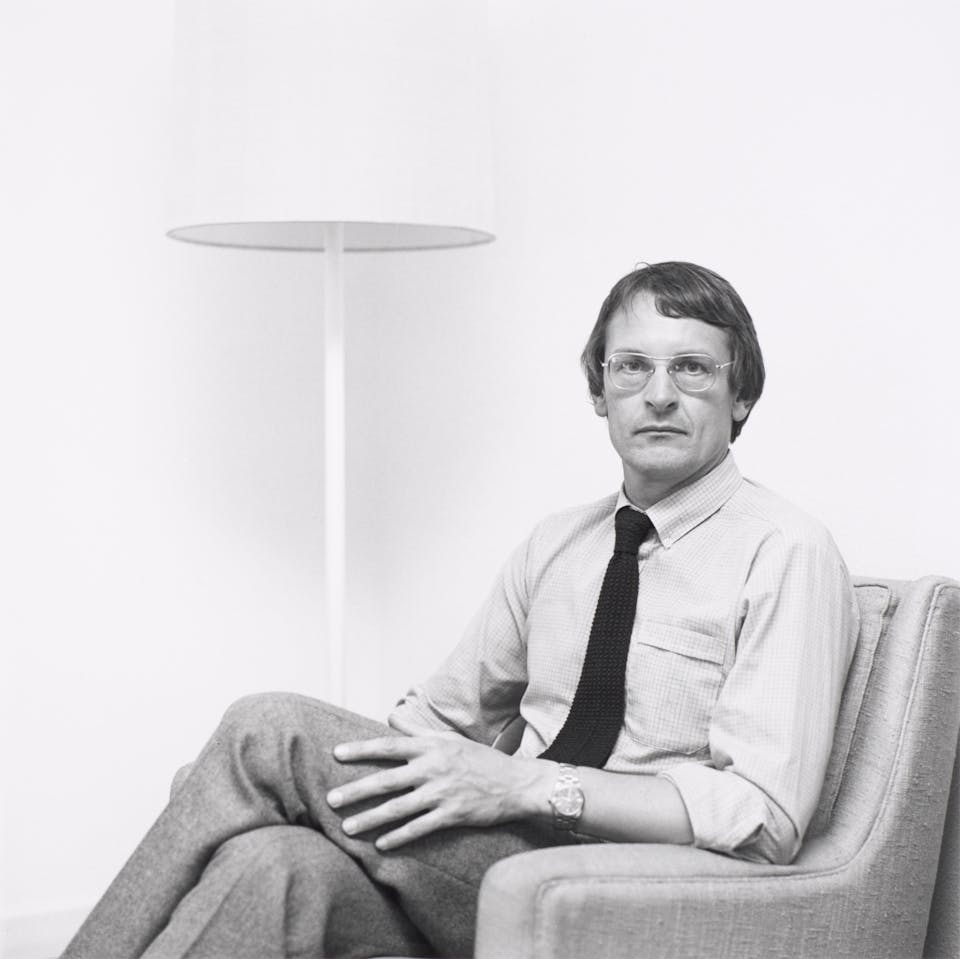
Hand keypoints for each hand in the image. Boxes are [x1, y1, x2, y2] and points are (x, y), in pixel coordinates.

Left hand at [326, 733, 554, 850]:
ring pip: (399, 808)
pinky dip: (399, 836)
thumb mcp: (450, 740)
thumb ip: (418, 732)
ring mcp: (442, 792)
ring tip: (347, 828)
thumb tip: (391, 718)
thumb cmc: (481, 760)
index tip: (337, 754)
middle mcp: (433, 768)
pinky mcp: (453, 815)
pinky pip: (420, 828)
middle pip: (386, 780)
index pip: (389, 746)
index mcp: (431, 747)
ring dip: (370, 819)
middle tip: (331, 800)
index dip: (362, 750)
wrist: (516, 783)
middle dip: (356, 791)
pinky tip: (381, 844)